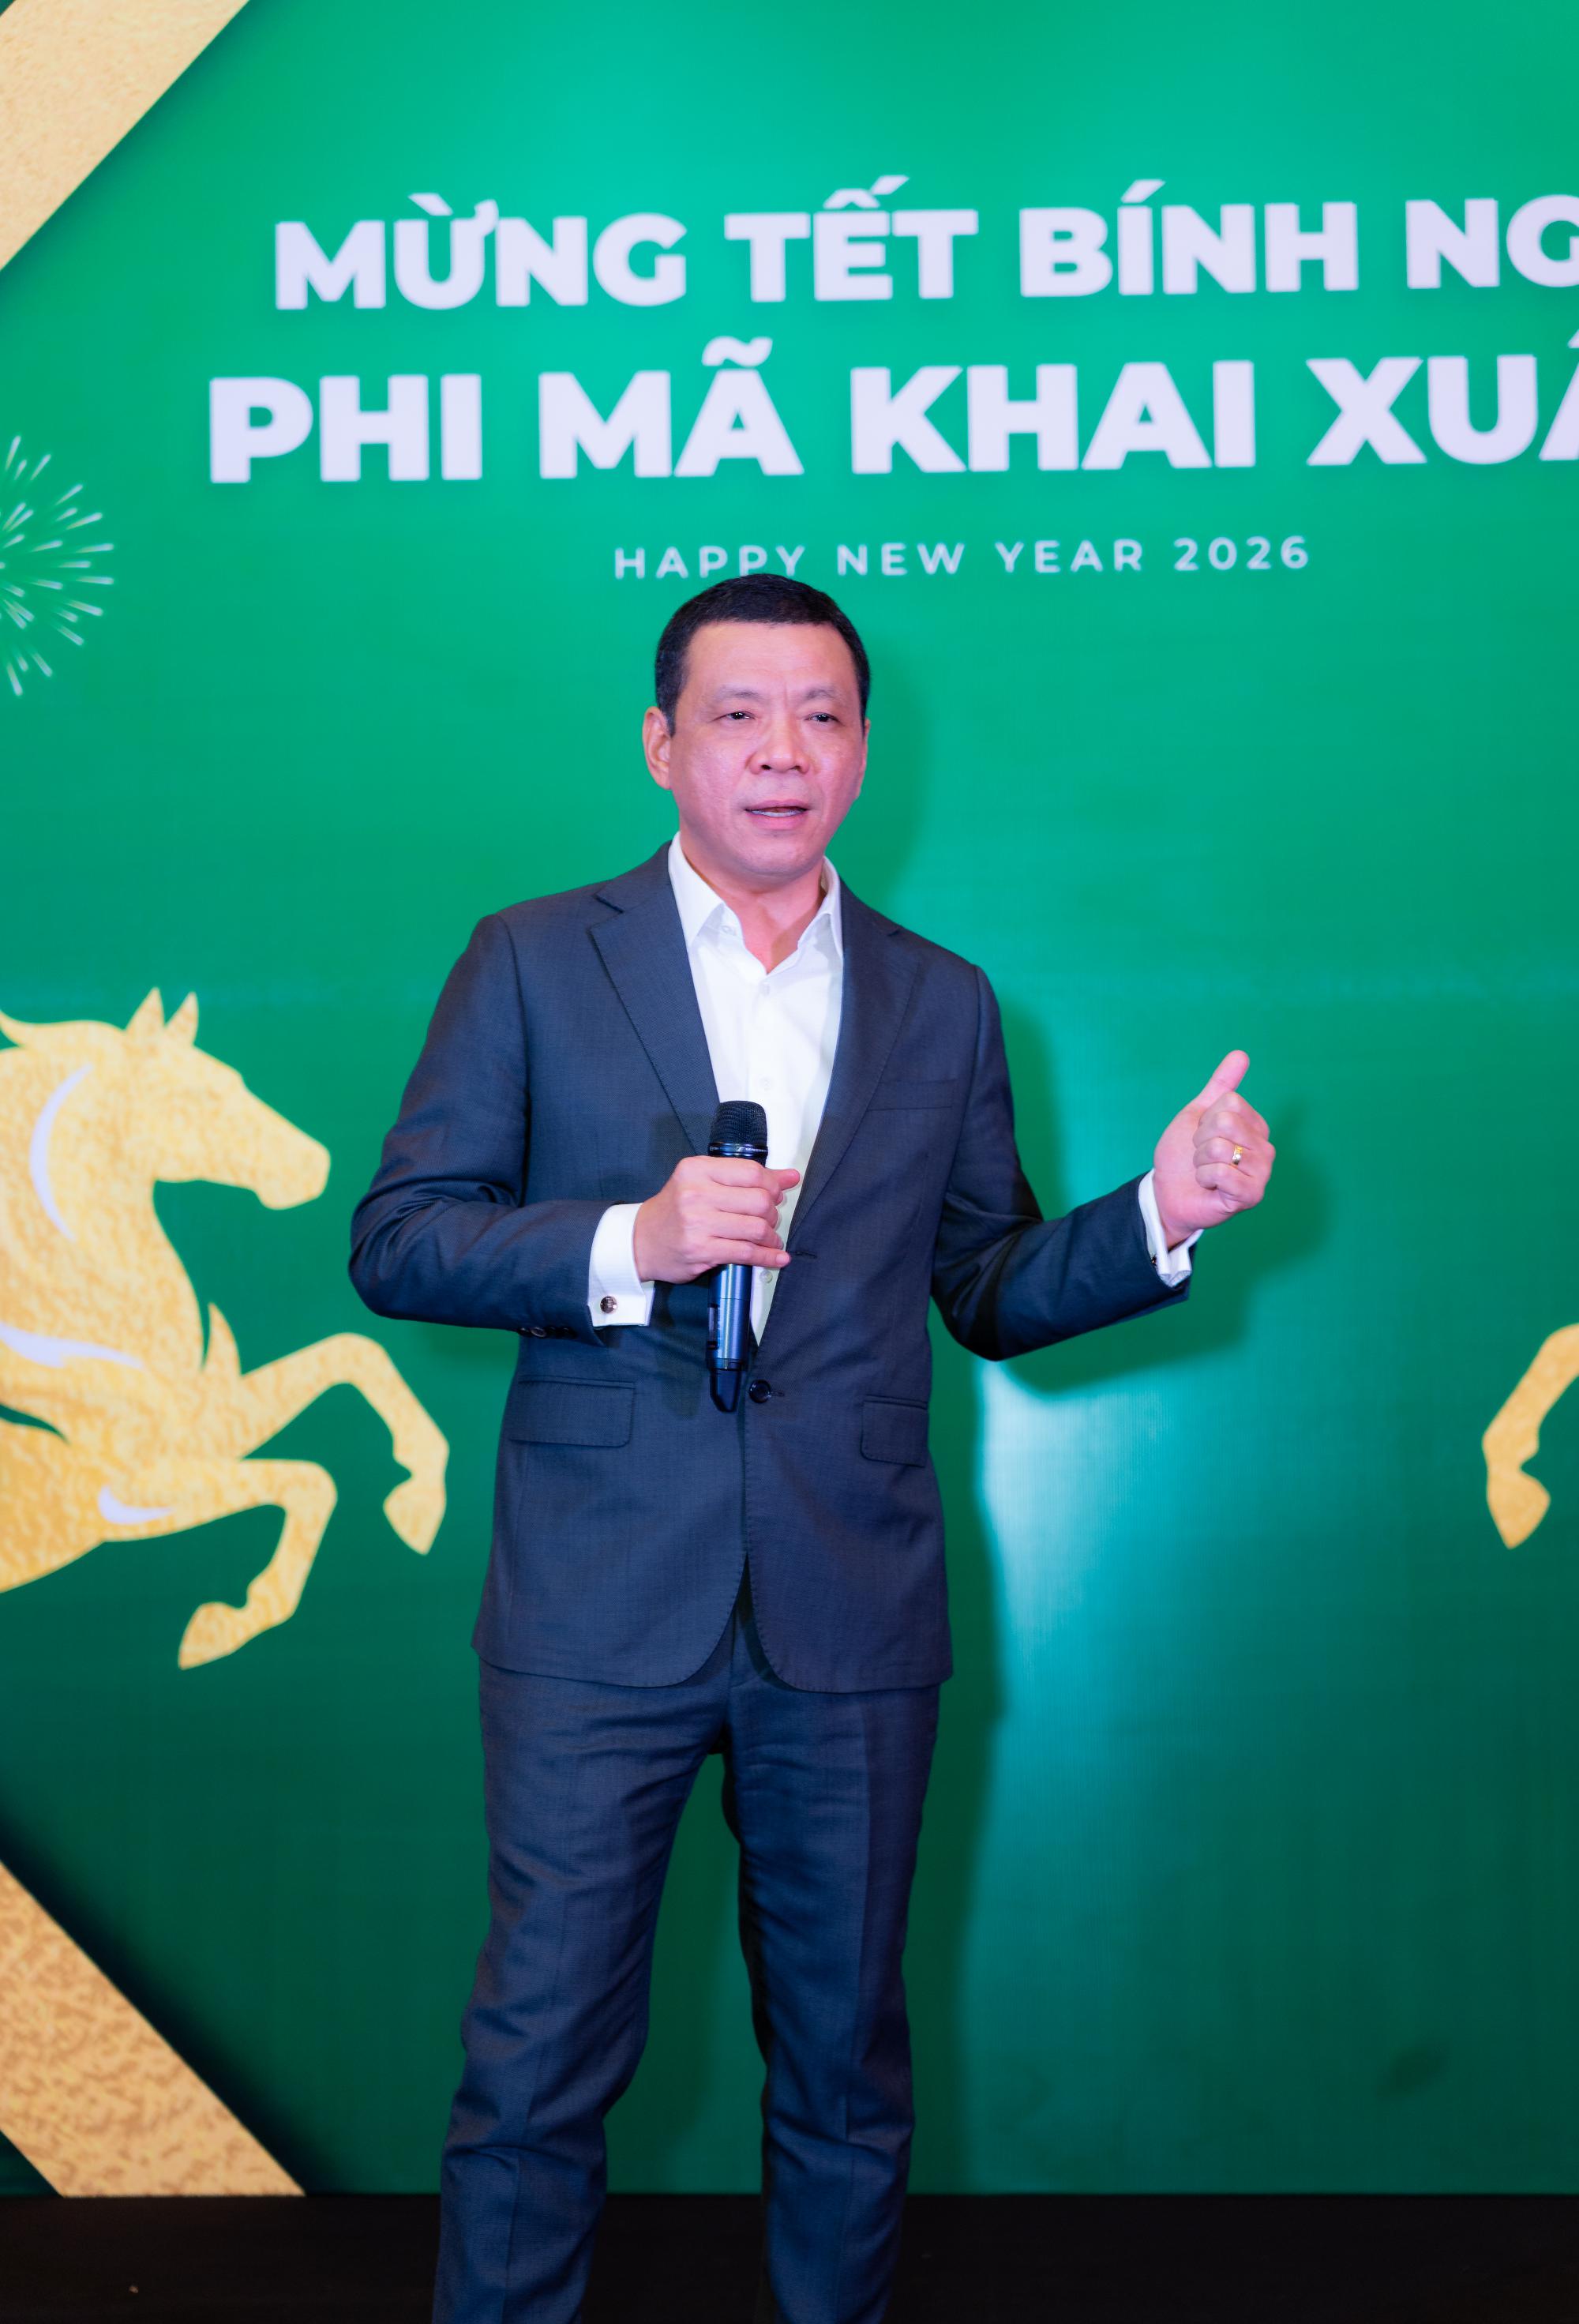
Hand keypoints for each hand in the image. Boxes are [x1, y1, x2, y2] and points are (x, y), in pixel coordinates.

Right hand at [633, 1154, 800, 1283]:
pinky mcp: (702, 1250)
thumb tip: (790, 1176)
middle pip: (759, 1201)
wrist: (641, 1240)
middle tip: (770, 1218)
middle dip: (773, 1212)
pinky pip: (746, 1253)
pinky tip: (776, 1257)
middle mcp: (696, 1193)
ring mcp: (698, 1223)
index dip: (773, 1184)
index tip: (778, 1193)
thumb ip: (745, 1177)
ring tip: (770, 1238)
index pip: (751, 1172)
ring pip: (756, 1228)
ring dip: (771, 1236)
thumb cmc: (676, 1209)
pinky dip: (768, 1257)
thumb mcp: (703, 1182)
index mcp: (697, 1169)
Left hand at [1151, 1050, 1274, 1243]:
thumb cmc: (1183, 1156)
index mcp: (1255, 1126)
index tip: (1202, 1136)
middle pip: (1226, 1121)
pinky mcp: (1252, 1195)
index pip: (1229, 1102)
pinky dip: (1204, 1178)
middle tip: (1202, 1156)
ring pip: (1221, 1147)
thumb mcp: (1197, 1114)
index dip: (1205, 1119)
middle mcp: (1265, 1148)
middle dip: (1201, 1140)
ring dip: (1200, 1161)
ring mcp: (1262, 1172)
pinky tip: (1210, 1187)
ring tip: (1205, 1172)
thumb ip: (1220, 1085)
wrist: (1168, 1192)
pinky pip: (1222, 1173)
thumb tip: (1241, 1054)